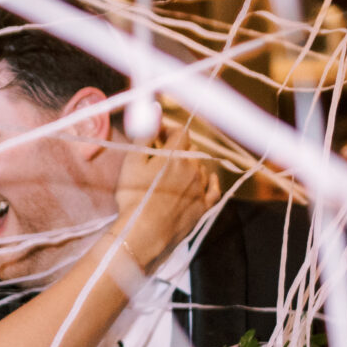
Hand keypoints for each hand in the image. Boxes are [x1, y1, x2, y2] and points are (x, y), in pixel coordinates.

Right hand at [113, 142, 216, 269]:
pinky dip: (211, 181)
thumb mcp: (132, 162)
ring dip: (190, 165)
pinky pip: (213, 189)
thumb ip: (145, 135)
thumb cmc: (134, 197)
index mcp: (176, 155)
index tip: (157, 136)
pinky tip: (209, 178)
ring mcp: (200, 188)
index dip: (168, 131)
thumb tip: (156, 113)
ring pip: (200, 167)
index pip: (180, 132)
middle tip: (161, 157)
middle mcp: (193, 168)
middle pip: (190, 150)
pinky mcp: (203, 207)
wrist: (144, 233)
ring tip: (174, 173)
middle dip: (177, 149)